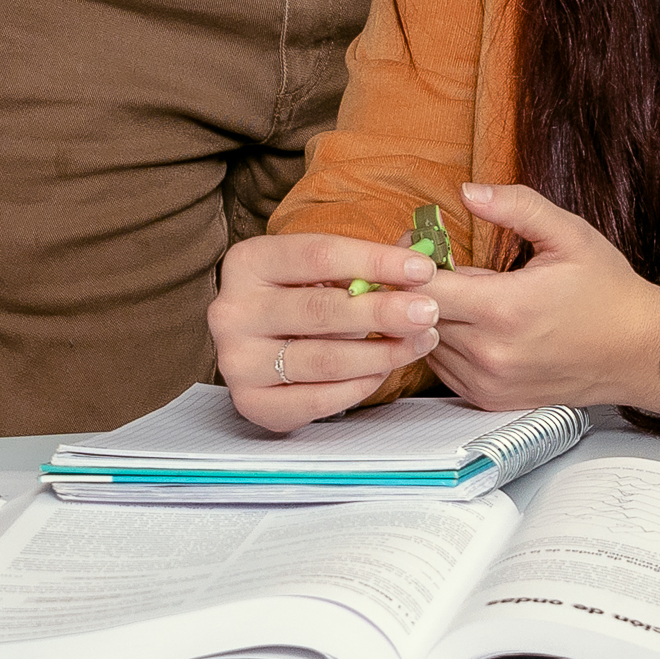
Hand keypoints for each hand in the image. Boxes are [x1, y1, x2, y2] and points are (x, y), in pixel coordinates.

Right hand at [209, 230, 438, 433]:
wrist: (256, 346)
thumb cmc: (297, 299)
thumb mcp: (320, 271)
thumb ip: (364, 265)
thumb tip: (421, 255)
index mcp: (246, 263)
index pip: (318, 255)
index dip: (375, 260)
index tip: (422, 268)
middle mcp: (231, 312)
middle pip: (321, 309)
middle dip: (384, 310)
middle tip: (428, 311)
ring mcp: (237, 361)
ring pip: (325, 359)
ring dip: (382, 352)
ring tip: (419, 342)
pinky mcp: (253, 403)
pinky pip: (319, 399)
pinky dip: (360, 386)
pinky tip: (384, 370)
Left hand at [423, 183, 659, 415]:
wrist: (640, 351)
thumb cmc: (607, 291)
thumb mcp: (569, 235)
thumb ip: (515, 207)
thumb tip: (467, 191)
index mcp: (504, 309)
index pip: (420, 288)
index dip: (410, 261)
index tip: (421, 243)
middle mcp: (490, 353)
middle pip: (416, 316)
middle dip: (415, 285)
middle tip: (429, 260)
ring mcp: (489, 381)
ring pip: (424, 343)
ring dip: (427, 316)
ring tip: (453, 290)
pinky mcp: (490, 398)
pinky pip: (441, 367)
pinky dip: (441, 343)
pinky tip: (465, 321)